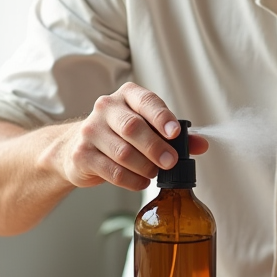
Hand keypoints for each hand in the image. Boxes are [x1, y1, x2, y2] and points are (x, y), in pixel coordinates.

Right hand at [44, 82, 207, 191]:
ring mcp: (90, 131)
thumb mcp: (146, 127)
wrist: (76, 147)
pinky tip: (141, 181)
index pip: (147, 102)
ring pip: (123, 152)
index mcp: (127, 95)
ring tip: (154, 172)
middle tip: (170, 162)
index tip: (175, 133)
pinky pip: (112, 171)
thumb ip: (173, 135)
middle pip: (133, 127)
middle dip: (156, 147)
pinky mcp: (82, 154)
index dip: (162, 117)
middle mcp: (106, 108)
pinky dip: (132, 180)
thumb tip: (201, 145)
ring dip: (145, 166)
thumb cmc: (119, 134)